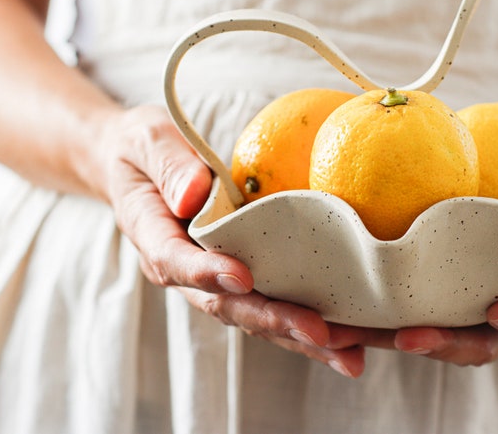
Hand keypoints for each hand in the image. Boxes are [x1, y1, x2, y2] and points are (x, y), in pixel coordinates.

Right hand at [101, 105, 366, 376]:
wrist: (140, 167)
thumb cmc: (144, 151)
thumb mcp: (146, 142)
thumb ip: (169, 166)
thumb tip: (195, 194)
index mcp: (157, 240)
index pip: (177, 263)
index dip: (207, 273)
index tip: (241, 276)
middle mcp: (188, 272)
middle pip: (232, 306)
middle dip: (277, 321)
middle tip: (320, 333)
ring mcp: (219, 281)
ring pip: (263, 318)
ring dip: (309, 340)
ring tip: (353, 356)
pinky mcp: (248, 278)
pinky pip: (281, 305)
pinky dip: (318, 328)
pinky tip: (357, 343)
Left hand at [326, 168, 497, 367]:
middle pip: (479, 341)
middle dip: (445, 343)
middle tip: (411, 337)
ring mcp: (465, 309)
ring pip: (433, 335)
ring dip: (394, 338)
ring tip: (356, 334)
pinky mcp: (429, 297)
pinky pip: (403, 313)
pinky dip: (372, 318)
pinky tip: (337, 312)